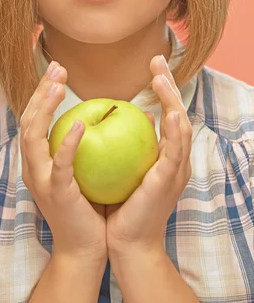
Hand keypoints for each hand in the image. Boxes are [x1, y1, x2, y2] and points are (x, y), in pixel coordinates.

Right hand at [20, 61, 106, 263]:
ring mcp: (41, 181)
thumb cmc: (89, 208)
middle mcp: (32, 168)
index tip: (56, 71)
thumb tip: (108, 112)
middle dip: (40, 92)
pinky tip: (80, 124)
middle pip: (28, 121)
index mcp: (38, 161)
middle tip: (56, 67)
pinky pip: (60, 165)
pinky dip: (67, 144)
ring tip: (58, 85)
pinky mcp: (57, 194)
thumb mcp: (82, 171)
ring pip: (33, 137)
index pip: (34, 119)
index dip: (41, 93)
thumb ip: (85, 145)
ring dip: (45, 108)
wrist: (85, 249)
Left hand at [106, 54, 192, 258]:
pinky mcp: (167, 183)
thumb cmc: (122, 207)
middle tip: (158, 59)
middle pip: (177, 114)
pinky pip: (173, 153)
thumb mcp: (128, 170)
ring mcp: (175, 172)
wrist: (125, 243)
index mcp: (165, 157)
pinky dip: (172, 132)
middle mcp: (175, 161)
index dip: (162, 89)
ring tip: (161, 77)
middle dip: (170, 85)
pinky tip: (166, 111)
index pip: (167, 113)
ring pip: (180, 128)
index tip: (153, 66)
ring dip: (172, 100)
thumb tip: (139, 116)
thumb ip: (133, 144)